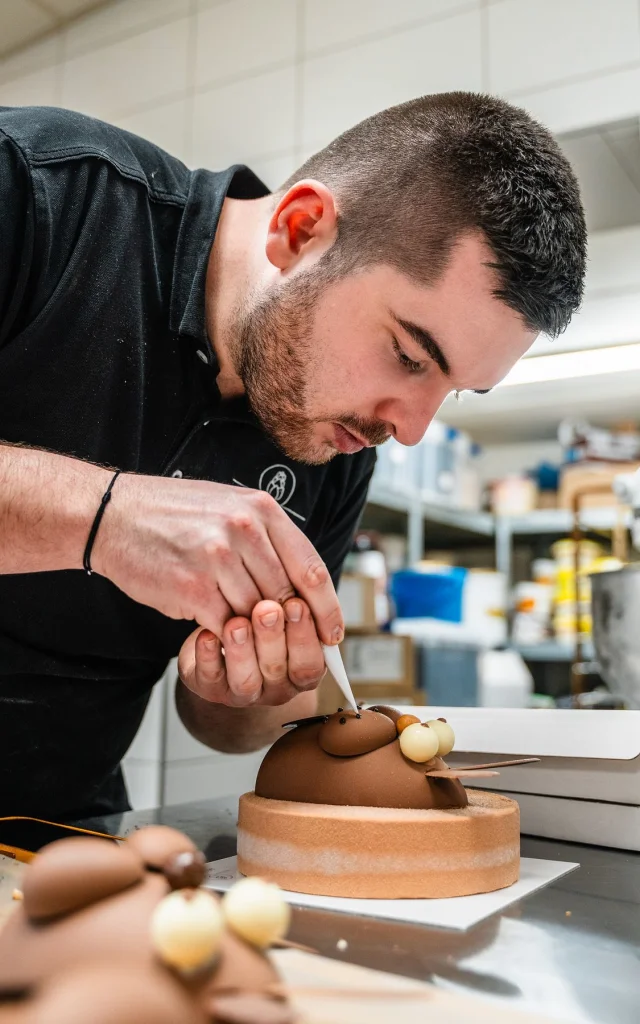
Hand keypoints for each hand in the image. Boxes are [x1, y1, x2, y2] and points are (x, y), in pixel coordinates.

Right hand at [92, 474, 342, 644]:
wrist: (113, 515)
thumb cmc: (173, 514)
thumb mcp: (230, 506)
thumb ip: (267, 539)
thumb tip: (304, 583)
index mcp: (262, 510)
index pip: (312, 568)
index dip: (327, 607)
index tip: (332, 632)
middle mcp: (244, 530)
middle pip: (286, 596)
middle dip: (287, 624)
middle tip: (283, 639)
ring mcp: (218, 559)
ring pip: (256, 614)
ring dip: (248, 627)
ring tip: (232, 618)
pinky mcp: (192, 588)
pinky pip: (225, 625)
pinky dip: (223, 632)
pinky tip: (210, 622)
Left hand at [177, 598, 325, 705]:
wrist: (226, 631)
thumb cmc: (265, 615)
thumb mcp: (289, 605)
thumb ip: (299, 599)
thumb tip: (306, 585)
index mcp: (304, 668)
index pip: (312, 661)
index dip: (305, 633)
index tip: (296, 603)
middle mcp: (278, 686)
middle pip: (278, 669)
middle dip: (273, 636)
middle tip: (267, 608)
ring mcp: (244, 691)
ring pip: (246, 680)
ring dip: (242, 650)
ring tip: (236, 623)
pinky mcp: (211, 689)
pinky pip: (210, 677)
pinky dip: (209, 655)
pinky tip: (207, 633)